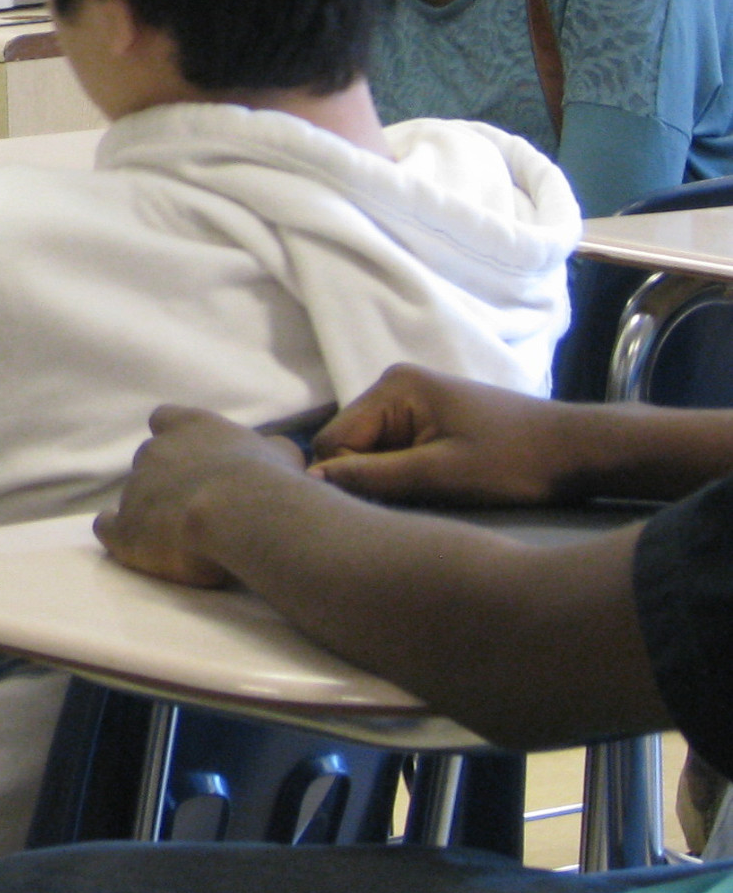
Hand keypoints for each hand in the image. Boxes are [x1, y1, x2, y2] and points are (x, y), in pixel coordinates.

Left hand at [96, 405, 308, 588]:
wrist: (240, 512)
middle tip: (198, 507)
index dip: (176, 438)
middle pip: (150, 459)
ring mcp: (134, 487)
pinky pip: (107, 526)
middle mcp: (155, 451)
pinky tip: (136, 545)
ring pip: (133, 495)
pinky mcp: (124, 527)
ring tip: (181, 538)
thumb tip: (273, 453)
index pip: (166, 419)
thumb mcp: (282, 454)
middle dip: (168, 480)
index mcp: (190, 427)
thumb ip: (269, 449)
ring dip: (151, 512)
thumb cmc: (268, 479)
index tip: (195, 458)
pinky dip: (118, 534)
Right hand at [310, 364, 586, 507]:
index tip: (386, 508)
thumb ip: (373, 476)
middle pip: (348, 445)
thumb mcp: (440, 475)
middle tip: (408, 506)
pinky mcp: (429, 418)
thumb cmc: (515, 463)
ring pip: (369, 452)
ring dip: (387, 479)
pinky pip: (392, 450)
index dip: (349, 481)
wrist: (580, 451)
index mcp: (393, 387)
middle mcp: (394, 385)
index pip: (333, 442)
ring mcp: (412, 401)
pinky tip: (433, 489)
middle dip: (368, 479)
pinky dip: (403, 474)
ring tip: (426, 498)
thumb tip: (313, 481)